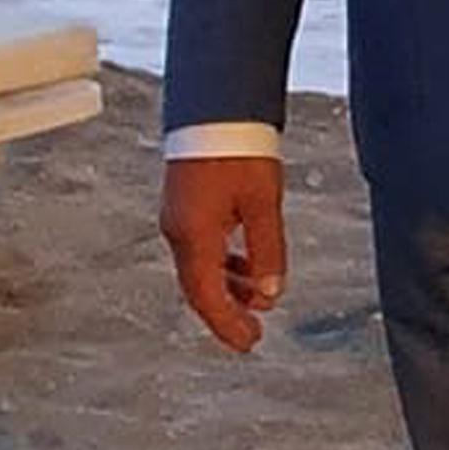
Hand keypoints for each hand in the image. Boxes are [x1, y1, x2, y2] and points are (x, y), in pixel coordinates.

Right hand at [160, 156, 288, 352]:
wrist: (216, 106)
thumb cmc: (238, 148)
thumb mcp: (263, 202)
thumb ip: (267, 250)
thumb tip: (270, 293)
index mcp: (194, 234)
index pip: (207, 296)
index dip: (227, 325)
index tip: (248, 343)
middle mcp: (179, 230)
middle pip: (199, 287)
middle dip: (226, 312)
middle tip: (251, 332)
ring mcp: (178, 218)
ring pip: (200, 268)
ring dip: (227, 287)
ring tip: (257, 297)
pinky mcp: (185, 205)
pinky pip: (201, 247)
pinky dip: (223, 263)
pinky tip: (245, 263)